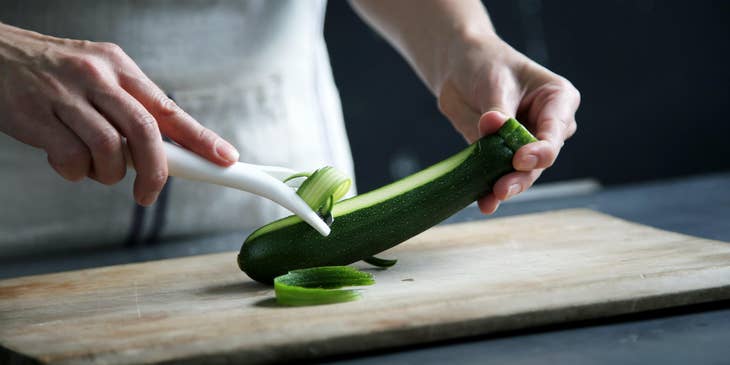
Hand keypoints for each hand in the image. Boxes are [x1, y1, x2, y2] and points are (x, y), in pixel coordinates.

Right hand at [0, 23, 238, 205]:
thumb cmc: (53, 73)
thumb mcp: (98, 76)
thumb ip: (129, 107)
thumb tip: (168, 149)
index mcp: (119, 68)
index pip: (169, 109)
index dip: (201, 138)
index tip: (224, 159)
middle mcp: (97, 78)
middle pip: (146, 132)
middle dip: (156, 171)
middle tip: (150, 194)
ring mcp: (65, 96)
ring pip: (109, 150)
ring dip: (108, 174)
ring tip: (95, 168)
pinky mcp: (35, 117)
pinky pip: (70, 159)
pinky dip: (74, 172)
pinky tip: (65, 161)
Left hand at [437, 33, 579, 213]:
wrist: (459, 68)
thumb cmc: (486, 65)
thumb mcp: (494, 82)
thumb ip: (496, 109)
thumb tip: (493, 125)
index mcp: (559, 100)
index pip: (555, 132)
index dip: (540, 150)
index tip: (520, 159)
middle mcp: (549, 127)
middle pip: (540, 159)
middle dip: (522, 176)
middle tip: (502, 188)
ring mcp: (527, 144)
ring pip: (522, 173)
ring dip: (506, 186)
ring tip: (491, 198)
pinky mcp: (503, 156)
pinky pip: (499, 175)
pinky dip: (490, 189)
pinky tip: (484, 202)